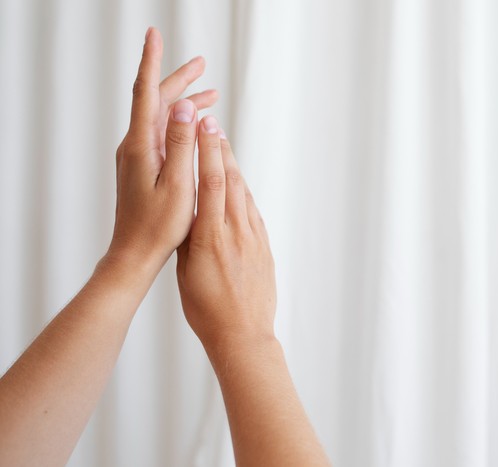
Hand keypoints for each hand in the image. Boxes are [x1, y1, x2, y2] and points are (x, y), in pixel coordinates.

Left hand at [108, 27, 217, 267]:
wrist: (135, 253)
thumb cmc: (158, 226)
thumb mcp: (178, 184)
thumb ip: (181, 143)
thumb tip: (185, 105)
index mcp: (141, 145)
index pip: (145, 92)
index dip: (151, 61)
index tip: (154, 34)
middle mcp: (134, 145)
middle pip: (155, 100)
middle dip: (179, 79)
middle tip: (202, 63)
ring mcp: (137, 155)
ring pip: (160, 117)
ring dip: (184, 103)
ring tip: (211, 94)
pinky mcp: (142, 166)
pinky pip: (161, 133)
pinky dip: (180, 123)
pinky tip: (194, 126)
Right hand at [176, 115, 276, 347]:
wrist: (243, 334)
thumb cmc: (206, 309)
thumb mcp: (186, 273)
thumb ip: (189, 239)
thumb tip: (188, 212)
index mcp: (210, 238)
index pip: (210, 184)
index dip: (208, 152)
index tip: (204, 128)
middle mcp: (235, 233)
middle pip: (229, 181)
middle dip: (220, 150)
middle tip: (212, 125)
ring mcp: (253, 239)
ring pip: (243, 194)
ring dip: (233, 167)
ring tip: (223, 147)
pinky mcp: (264, 247)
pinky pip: (253, 212)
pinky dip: (244, 192)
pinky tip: (238, 184)